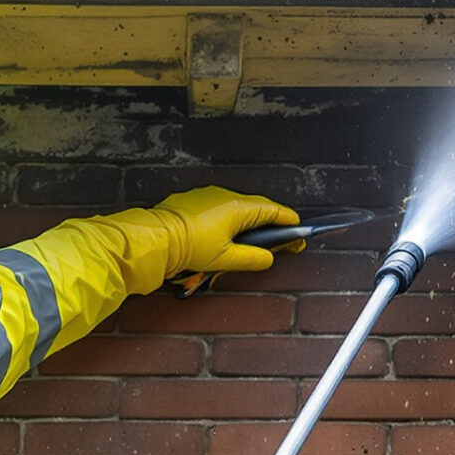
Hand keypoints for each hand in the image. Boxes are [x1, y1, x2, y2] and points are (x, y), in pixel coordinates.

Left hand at [154, 188, 297, 275]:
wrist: (157, 238)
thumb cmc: (189, 247)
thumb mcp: (226, 260)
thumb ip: (252, 259)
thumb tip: (267, 258)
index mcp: (238, 208)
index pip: (272, 211)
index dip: (287, 219)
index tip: (297, 226)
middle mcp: (225, 196)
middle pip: (256, 207)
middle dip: (270, 220)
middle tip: (279, 235)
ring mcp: (208, 195)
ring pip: (236, 206)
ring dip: (247, 219)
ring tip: (251, 237)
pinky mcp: (194, 199)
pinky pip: (218, 206)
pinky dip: (227, 217)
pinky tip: (223, 232)